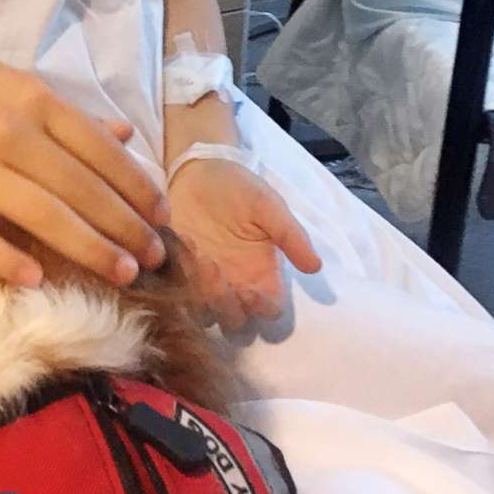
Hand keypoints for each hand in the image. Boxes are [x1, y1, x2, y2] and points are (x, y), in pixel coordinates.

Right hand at [0, 32, 170, 288]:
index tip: (164, 219)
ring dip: (88, 248)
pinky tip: (38, 280)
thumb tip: (126, 137)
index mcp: (33, 100)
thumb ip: (71, 115)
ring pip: (42, 215)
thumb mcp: (17, 84)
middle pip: (80, 190)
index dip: (137, 189)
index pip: (100, 152)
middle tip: (155, 258)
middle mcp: (7, 132)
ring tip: (122, 273)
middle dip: (125, 227)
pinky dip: (8, 259)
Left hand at [166, 155, 320, 330]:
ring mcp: (204, 283)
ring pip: (205, 315)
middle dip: (226, 306)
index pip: (270, 311)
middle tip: (216, 271)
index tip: (250, 292)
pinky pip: (177, 292)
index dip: (262, 310)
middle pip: (236, 322)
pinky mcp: (178, 274)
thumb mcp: (268, 206)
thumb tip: (316, 267)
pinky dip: (179, 279)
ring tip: (198, 257)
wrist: (197, 171)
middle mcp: (235, 286)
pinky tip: (182, 247)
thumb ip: (291, 236)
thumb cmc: (239, 189)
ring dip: (201, 296)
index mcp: (262, 275)